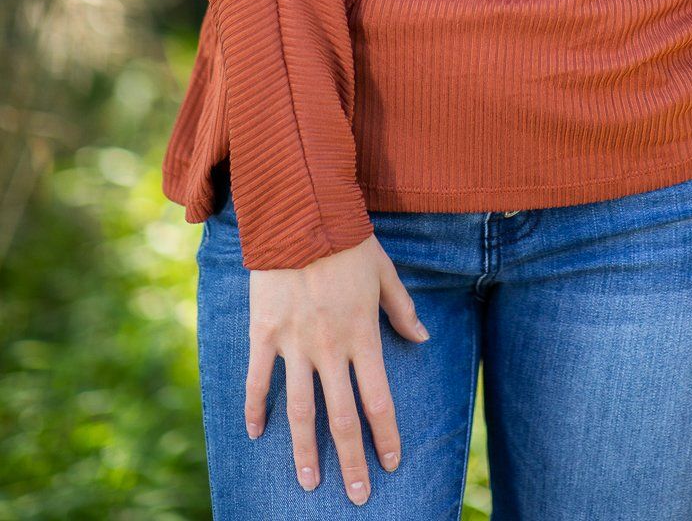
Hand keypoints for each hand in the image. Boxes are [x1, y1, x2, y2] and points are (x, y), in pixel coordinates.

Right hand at [245, 232, 430, 503]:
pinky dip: (255, 408)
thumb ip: (402, 310)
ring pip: (300, 410)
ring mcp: (294, 343)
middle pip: (341, 417)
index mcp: (362, 335)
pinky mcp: (264, 332)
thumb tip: (423, 338)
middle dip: (351, 460)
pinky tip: (256, 434)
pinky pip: (258, 379)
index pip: (377, 399)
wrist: (301, 213)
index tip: (391, 464)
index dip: (385, 435)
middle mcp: (329, 347)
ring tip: (310, 482)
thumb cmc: (348, 240)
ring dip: (305, 451)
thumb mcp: (385, 272)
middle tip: (356, 494)